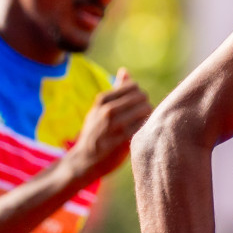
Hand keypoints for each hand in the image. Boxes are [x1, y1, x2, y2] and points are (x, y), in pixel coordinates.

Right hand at [66, 69, 152, 183]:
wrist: (84, 161)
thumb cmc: (95, 132)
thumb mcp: (99, 109)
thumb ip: (115, 91)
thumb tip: (125, 71)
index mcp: (102, 100)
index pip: (133, 87)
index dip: (138, 95)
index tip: (136, 104)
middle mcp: (108, 111)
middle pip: (142, 97)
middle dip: (145, 104)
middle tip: (141, 115)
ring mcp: (115, 126)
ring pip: (145, 111)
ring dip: (148, 116)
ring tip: (142, 123)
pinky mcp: (123, 141)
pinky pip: (144, 127)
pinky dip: (146, 128)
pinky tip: (141, 134)